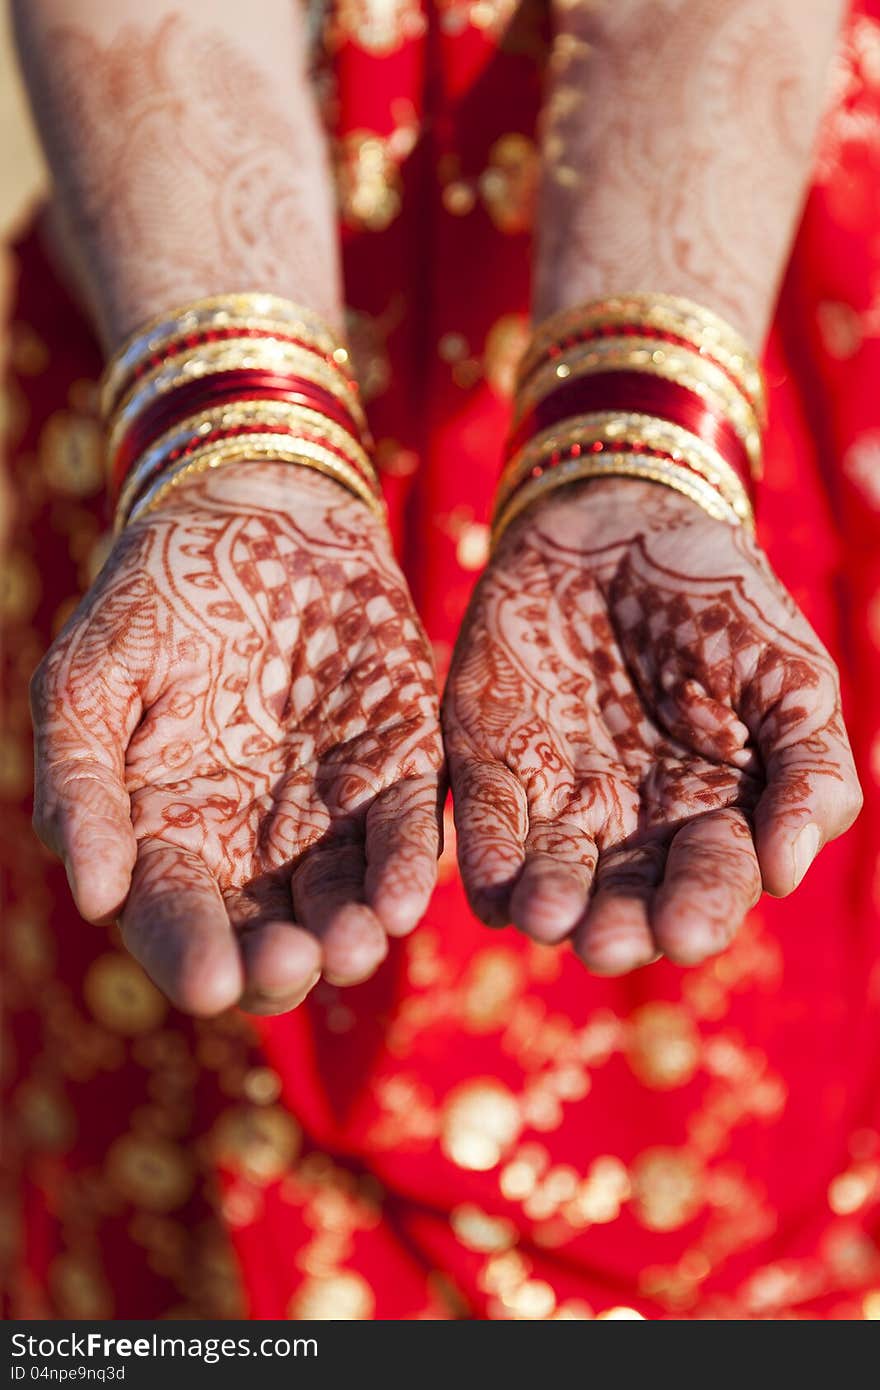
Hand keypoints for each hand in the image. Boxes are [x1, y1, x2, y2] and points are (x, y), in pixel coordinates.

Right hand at [31, 463, 441, 1015]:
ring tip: (358, 942)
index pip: (174, 918)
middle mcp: (251, 844)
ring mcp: (329, 813)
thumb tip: (95, 897)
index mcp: (168, 832)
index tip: (212, 983)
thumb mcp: (93, 676)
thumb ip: (82, 779)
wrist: (257, 512)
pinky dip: (405, 867)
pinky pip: (404, 832)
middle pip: (266, 935)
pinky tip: (407, 897)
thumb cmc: (159, 595)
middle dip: (280, 964)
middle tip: (292, 963)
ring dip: (352, 933)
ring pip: (343, 901)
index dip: (189, 954)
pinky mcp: (397, 768)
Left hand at [443, 478, 861, 973]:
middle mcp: (634, 830)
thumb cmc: (720, 601)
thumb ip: (807, 769)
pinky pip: (485, 824)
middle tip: (607, 941)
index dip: (701, 906)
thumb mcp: (791, 676)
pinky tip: (488, 885)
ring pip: (551, 880)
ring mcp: (559, 801)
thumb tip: (787, 871)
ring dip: (548, 904)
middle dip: (617, 927)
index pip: (710, 881)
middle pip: (625, 902)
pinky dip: (484, 857)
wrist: (621, 522)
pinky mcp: (491, 765)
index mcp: (714, 817)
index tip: (686, 927)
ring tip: (549, 916)